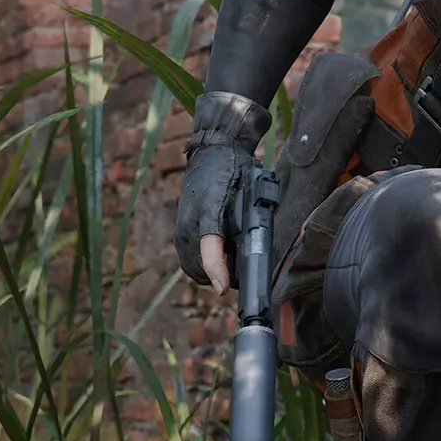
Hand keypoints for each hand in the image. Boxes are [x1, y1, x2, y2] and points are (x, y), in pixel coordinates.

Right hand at [173, 91, 270, 294]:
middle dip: (219, 277)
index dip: (217, 270)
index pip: (209, 249)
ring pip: (192, 267)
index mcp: (208, 213)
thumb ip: (252, 216)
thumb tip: (259, 244)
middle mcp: (190, 224)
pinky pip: (189, 258)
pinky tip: (222, 257)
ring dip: (210, 273)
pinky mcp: (180, 230)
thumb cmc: (234, 170)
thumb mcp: (250, 190)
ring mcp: (182, 229)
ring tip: (233, 267)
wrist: (211, 152)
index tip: (223, 288)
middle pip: (199, 268)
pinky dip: (203, 264)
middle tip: (242, 278)